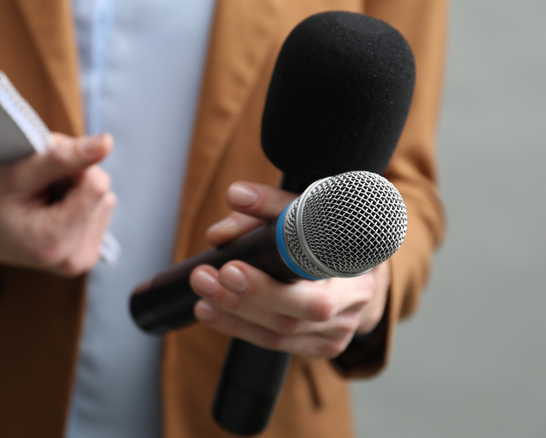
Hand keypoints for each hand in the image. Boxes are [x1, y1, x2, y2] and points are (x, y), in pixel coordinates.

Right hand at [0, 133, 116, 276]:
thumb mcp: (17, 174)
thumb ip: (63, 158)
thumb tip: (107, 142)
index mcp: (56, 241)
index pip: (96, 183)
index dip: (72, 165)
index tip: (43, 168)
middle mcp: (74, 259)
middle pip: (101, 191)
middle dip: (72, 178)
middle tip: (36, 183)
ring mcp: (81, 260)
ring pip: (102, 199)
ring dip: (75, 189)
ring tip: (40, 198)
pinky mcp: (85, 255)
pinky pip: (99, 211)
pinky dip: (78, 203)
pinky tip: (50, 209)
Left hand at [190, 182, 388, 357]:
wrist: (360, 272)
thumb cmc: (334, 234)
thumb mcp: (311, 210)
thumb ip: (272, 203)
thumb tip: (236, 197)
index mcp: (360, 258)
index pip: (324, 263)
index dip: (282, 266)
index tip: (232, 263)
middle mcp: (356, 299)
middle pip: (306, 308)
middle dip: (253, 294)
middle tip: (212, 276)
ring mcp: (341, 329)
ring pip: (285, 329)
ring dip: (235, 310)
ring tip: (202, 288)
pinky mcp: (321, 346)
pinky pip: (275, 342)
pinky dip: (238, 326)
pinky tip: (209, 311)